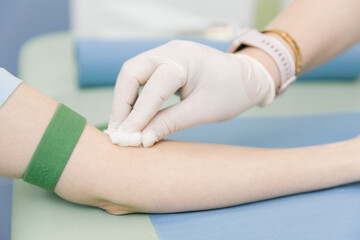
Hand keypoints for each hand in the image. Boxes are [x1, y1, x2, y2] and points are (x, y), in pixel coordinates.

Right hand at [106, 40, 274, 146]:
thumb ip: (169, 123)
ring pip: (132, 74)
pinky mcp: (164, 62)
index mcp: (185, 59)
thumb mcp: (202, 111)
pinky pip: (141, 77)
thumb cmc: (231, 92)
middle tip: (119, 131)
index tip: (126, 138)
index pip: (152, 88)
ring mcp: (166, 54)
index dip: (137, 115)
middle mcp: (171, 51)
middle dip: (121, 104)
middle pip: (131, 73)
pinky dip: (134, 96)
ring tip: (123, 126)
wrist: (246, 78)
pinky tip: (134, 115)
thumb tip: (141, 139)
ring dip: (124, 100)